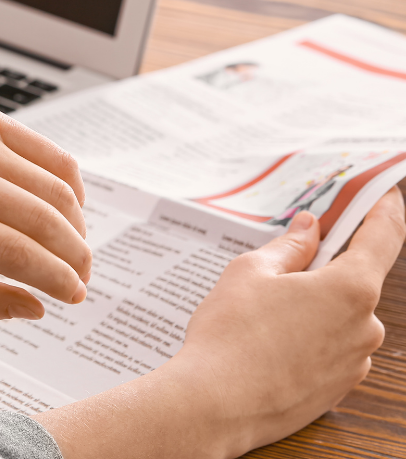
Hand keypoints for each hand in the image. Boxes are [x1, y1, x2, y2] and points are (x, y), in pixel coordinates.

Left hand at [0, 103, 90, 321]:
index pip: (12, 251)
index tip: (73, 296)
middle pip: (40, 219)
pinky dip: (69, 186)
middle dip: (74, 257)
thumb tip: (36, 307)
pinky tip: (66, 211)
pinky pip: (48, 154)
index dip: (55, 278)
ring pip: (52, 186)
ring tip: (73, 251)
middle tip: (81, 279)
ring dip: (76, 226)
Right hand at [35, 188, 405, 458]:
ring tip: (263, 319)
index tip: (382, 195)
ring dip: (313, 311)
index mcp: (350, 288)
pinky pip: (331, 352)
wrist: (214, 404)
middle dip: (323, 272)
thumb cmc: (229, 336)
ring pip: (341, 320)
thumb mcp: (250, 273)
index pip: (384, 236)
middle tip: (281, 271)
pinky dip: (307, 343)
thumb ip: (288, 247)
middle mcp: (365, 327)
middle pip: (355, 282)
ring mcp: (355, 362)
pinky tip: (269, 347)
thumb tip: (309, 228)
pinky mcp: (338, 390)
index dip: (384, 209)